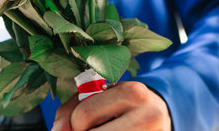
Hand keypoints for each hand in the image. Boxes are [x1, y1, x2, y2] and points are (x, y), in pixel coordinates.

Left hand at [52, 81, 171, 130]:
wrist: (161, 114)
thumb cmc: (121, 104)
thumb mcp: (99, 96)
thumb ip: (71, 109)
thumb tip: (57, 130)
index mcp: (132, 92)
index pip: (84, 114)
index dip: (75, 122)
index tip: (84, 120)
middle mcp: (148, 115)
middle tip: (94, 126)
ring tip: (106, 127)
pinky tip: (114, 130)